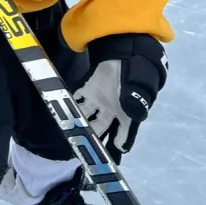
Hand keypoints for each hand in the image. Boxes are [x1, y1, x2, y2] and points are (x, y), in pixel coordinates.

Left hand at [74, 34, 168, 158]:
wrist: (128, 47)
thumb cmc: (137, 69)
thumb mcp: (140, 87)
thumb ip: (135, 105)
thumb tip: (130, 120)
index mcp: (128, 111)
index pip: (124, 134)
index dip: (119, 145)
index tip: (111, 157)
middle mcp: (113, 109)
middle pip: (101, 129)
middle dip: (94, 140)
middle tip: (85, 151)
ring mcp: (100, 99)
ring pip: (88, 118)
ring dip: (81, 126)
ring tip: (73, 136)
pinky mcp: (89, 88)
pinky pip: (78, 100)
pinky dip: (72, 106)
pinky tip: (65, 112)